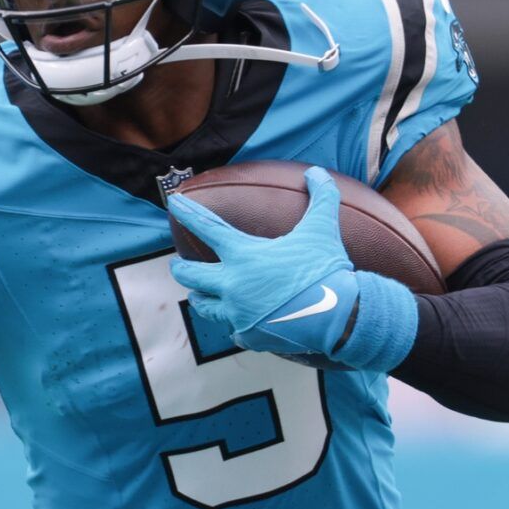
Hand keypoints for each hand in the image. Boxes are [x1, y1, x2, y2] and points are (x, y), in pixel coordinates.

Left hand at [168, 166, 368, 365]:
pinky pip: (234, 331)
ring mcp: (237, 314)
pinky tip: (236, 325)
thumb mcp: (323, 228)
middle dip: (180, 269)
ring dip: (200, 299)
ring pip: (205, 307)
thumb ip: (321, 196)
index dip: (188, 212)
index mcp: (243, 255)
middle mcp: (232, 285)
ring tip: (197, 296)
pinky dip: (235, 326)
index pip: (207, 227)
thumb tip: (317, 171)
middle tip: (177, 264)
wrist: (336, 316)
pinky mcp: (249, 336)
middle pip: (191, 275)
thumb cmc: (325, 269)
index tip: (173, 203)